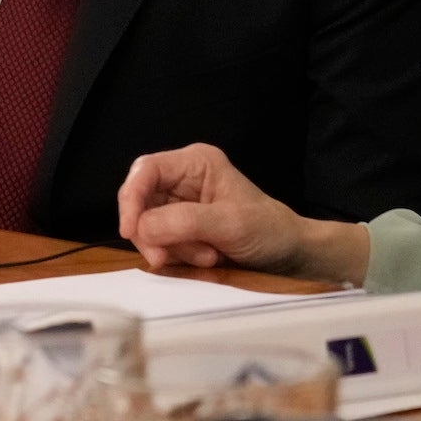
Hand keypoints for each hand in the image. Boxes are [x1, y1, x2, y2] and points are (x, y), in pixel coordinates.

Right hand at [116, 143, 369, 282]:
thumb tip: (142, 227)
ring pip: (148, 226)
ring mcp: (180, 204)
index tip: (130, 231)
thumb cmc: (268, 230)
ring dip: (172, 249)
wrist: (290, 253)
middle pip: (141, 202)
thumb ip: (185, 222)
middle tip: (180, 256)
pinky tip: (206, 259)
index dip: (131, 199)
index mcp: (195, 162)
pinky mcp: (181, 228)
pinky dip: (178, 256)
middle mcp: (182, 179)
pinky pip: (160, 242)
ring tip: (208, 256)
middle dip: (157, 233)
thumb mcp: (230, 224)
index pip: (146, 170)